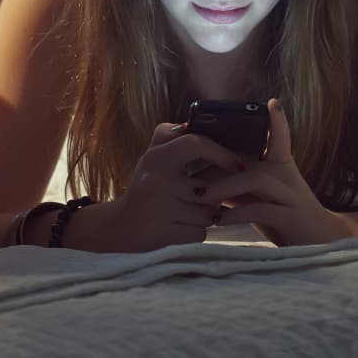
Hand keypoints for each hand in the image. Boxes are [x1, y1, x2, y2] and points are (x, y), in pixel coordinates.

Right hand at [64, 121, 244, 252]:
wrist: (119, 225)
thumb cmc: (144, 187)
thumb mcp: (150, 158)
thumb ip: (168, 137)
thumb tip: (189, 124)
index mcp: (156, 157)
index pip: (195, 144)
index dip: (221, 153)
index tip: (238, 165)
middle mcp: (156, 179)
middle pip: (211, 188)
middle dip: (213, 196)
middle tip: (200, 198)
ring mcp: (160, 208)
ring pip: (208, 214)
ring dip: (204, 216)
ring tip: (185, 213)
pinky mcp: (164, 233)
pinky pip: (199, 233)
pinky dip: (195, 232)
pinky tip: (178, 227)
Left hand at [199, 99, 350, 245]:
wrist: (317, 242)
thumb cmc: (279, 215)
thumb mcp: (258, 195)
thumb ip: (236, 182)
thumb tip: (200, 174)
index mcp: (280, 167)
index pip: (280, 139)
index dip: (278, 121)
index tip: (273, 103)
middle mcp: (286, 178)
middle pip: (250, 161)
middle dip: (218, 163)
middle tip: (190, 171)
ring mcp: (290, 197)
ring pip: (254, 180)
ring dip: (223, 187)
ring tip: (199, 195)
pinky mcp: (289, 218)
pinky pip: (259, 210)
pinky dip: (235, 214)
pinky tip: (218, 219)